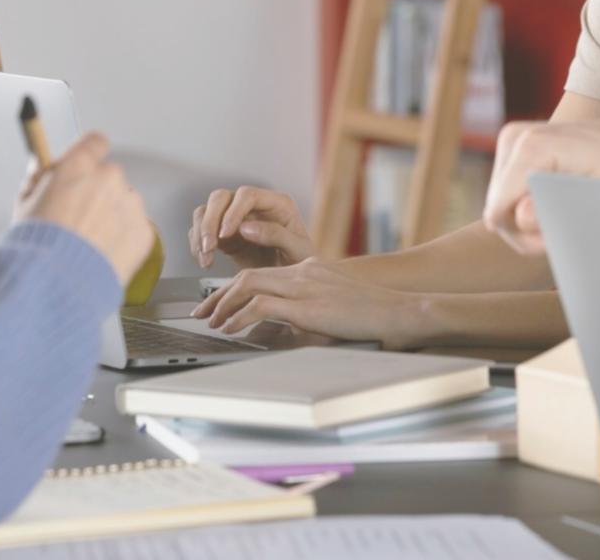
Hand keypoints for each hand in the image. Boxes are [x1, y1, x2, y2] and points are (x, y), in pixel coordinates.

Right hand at [18, 132, 155, 285]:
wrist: (54, 283)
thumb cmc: (36, 245)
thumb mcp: (25, 201)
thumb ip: (39, 177)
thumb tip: (42, 166)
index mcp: (79, 165)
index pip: (95, 142)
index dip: (89, 154)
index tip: (84, 167)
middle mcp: (110, 178)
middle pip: (109, 176)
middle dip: (97, 192)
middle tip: (78, 218)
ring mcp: (130, 204)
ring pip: (124, 203)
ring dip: (112, 216)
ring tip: (88, 242)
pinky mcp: (143, 231)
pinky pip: (135, 228)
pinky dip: (122, 239)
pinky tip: (101, 254)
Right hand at [189, 186, 314, 269]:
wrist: (294, 283)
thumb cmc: (302, 263)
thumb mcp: (299, 250)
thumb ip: (277, 235)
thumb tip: (246, 228)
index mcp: (276, 204)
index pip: (247, 195)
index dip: (233, 212)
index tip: (226, 234)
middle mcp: (253, 206)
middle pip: (220, 198)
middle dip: (209, 222)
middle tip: (209, 247)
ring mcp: (236, 219)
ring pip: (206, 211)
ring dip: (200, 234)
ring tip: (205, 259)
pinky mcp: (224, 235)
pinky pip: (202, 231)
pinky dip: (197, 245)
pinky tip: (204, 261)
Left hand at [191, 259, 419, 348]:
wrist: (398, 312)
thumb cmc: (373, 316)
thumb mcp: (334, 309)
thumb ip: (308, 312)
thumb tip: (286, 330)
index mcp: (309, 270)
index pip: (261, 273)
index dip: (232, 289)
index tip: (217, 305)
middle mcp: (303, 272)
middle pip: (247, 275)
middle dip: (218, 295)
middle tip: (201, 313)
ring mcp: (304, 286)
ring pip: (249, 284)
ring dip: (224, 304)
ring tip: (211, 321)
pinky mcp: (307, 305)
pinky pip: (261, 305)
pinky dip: (240, 315)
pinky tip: (231, 327)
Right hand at [482, 121, 599, 253]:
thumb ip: (584, 214)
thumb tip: (528, 217)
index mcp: (599, 143)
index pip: (523, 152)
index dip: (506, 197)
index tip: (526, 236)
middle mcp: (585, 134)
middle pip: (511, 153)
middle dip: (512, 204)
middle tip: (546, 241)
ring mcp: (584, 140)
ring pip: (518, 160)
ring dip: (523, 202)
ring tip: (555, 235)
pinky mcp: (587, 153)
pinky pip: (537, 167)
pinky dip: (538, 197)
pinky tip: (565, 222)